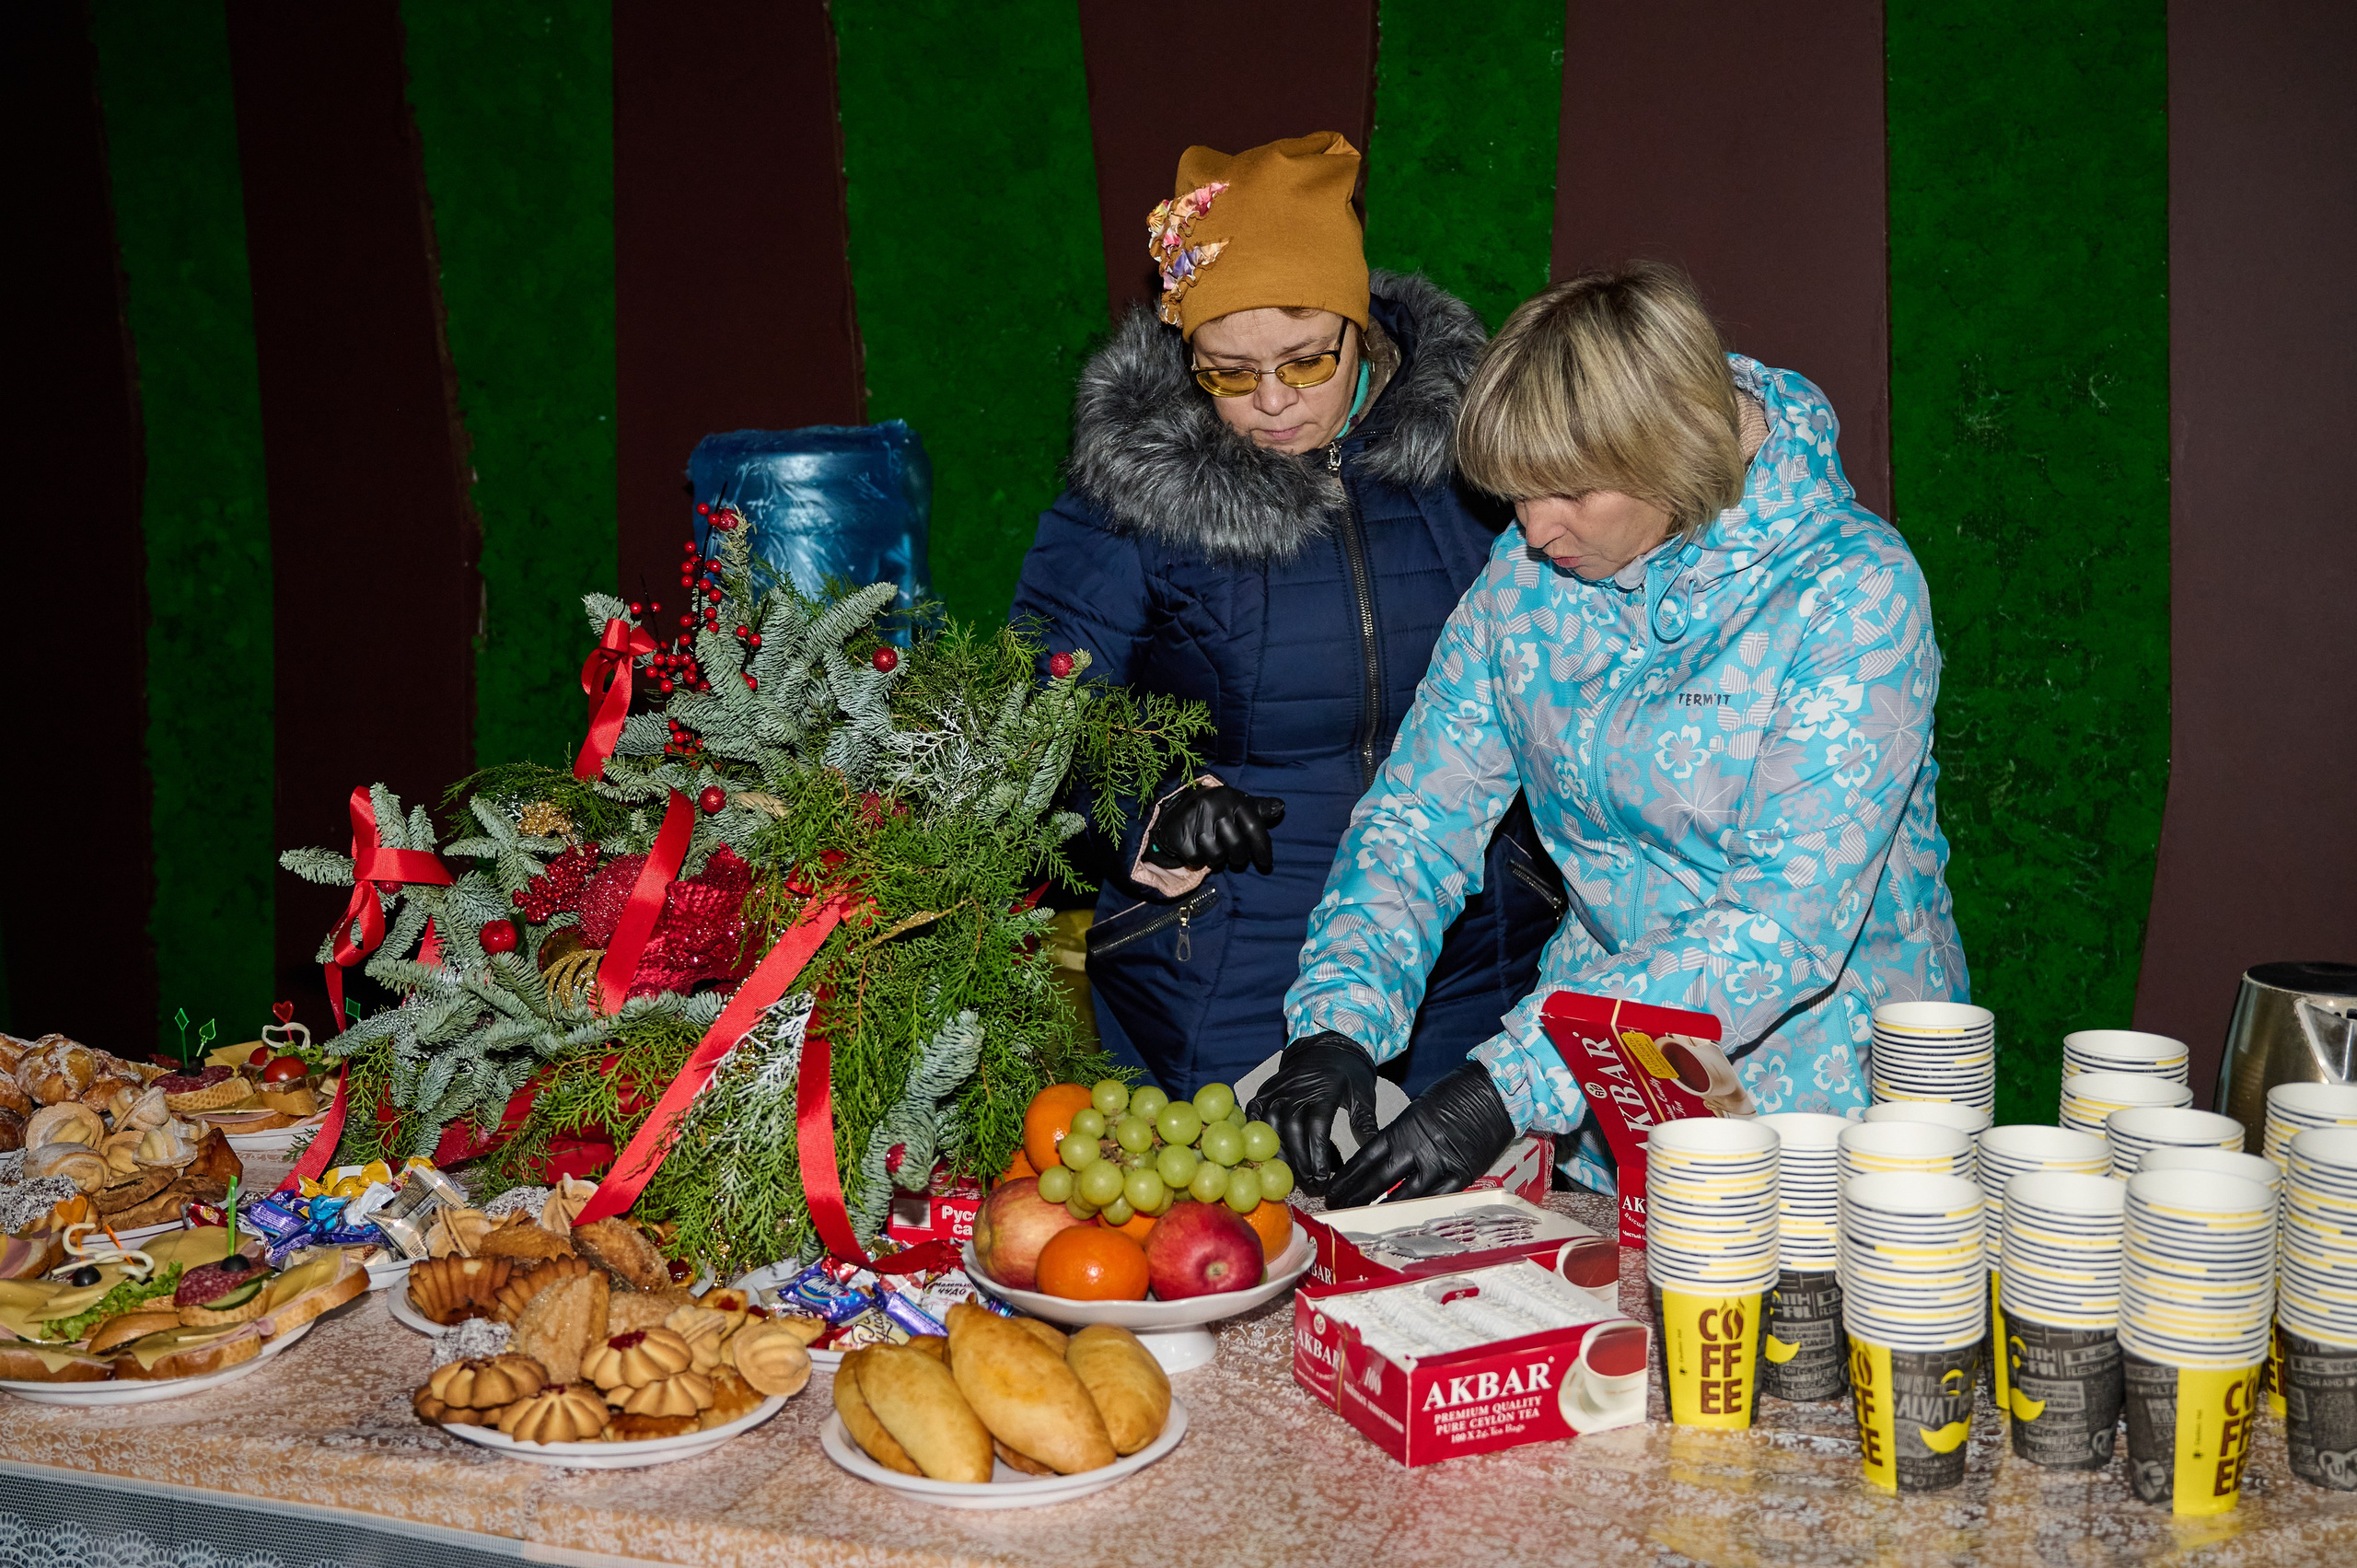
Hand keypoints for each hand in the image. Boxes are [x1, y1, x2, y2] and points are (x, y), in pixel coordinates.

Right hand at [1142, 785, 1285, 874]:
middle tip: (1236, 857)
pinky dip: (1200, 860)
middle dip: (1239, 857)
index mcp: (1232, 800)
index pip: (1254, 828)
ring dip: (1218, 859)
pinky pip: (1197, 860)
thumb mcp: (1239, 805)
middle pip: (1236, 846)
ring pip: (1216, 856)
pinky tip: (1199, 849)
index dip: (1262, 848)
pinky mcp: (1180, 836)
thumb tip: (1281, 807)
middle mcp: (1214, 808)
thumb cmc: (1218, 811)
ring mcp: (1196, 822)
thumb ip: (1261, 809)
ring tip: (1215, 849)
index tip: (1266, 863)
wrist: (1177, 811)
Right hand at [1246, 1032, 1377, 1195]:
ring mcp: (1277, 1090)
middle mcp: (1296, 1090)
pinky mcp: (1265, 1090)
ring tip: (1292, 1174)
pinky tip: (1266, 1151)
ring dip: (1280, 1153)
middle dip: (1301, 1162)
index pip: (1317, 1127)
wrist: (1327, 1043)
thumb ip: (1365, 1123)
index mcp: (1323, 1091)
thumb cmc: (1348, 1071)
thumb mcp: (1363, 1093)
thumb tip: (1375, 1151)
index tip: (1323, 1176)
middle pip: (1293, 1131)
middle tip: (1311, 1184)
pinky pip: (1255, 1114)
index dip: (1318, 1154)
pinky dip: (1258, 1132)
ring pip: (1272, 1126)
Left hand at [1325, 1061, 1516, 1208]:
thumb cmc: (1457, 1093)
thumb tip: (1384, 1156)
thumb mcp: (1419, 1109)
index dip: (1348, 1176)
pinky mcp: (1462, 1174)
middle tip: (1338, 1208)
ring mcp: (1440, 1163)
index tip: (1334, 1189)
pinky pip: (1436, 1199)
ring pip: (1404, 1196)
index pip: (1366, 1157)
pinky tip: (1404, 1219)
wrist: (1495, 1091)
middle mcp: (1417, 1148)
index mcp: (1403, 1128)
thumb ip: (1402, 1135)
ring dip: (1382, 1209)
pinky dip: (1419, 1210)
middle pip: (1379, 1180)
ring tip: (1364, 1219)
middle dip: (1356, 1196)